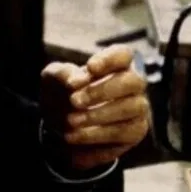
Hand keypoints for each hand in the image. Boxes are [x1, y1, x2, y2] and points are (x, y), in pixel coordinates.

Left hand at [40, 46, 150, 170]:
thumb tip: (76, 80)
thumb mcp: (53, 80)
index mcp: (114, 65)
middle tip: (74, 100)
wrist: (60, 126)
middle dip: (102, 91)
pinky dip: (96, 135)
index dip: (110, 59)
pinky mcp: (135, 132)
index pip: (123, 54)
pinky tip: (74, 136)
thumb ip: (62, 74)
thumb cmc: (62, 94)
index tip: (90, 67)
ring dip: (98, 115)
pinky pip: (123, 134)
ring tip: (70, 121)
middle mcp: (132, 85)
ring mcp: (137, 109)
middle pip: (133, 81)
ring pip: (131, 108)